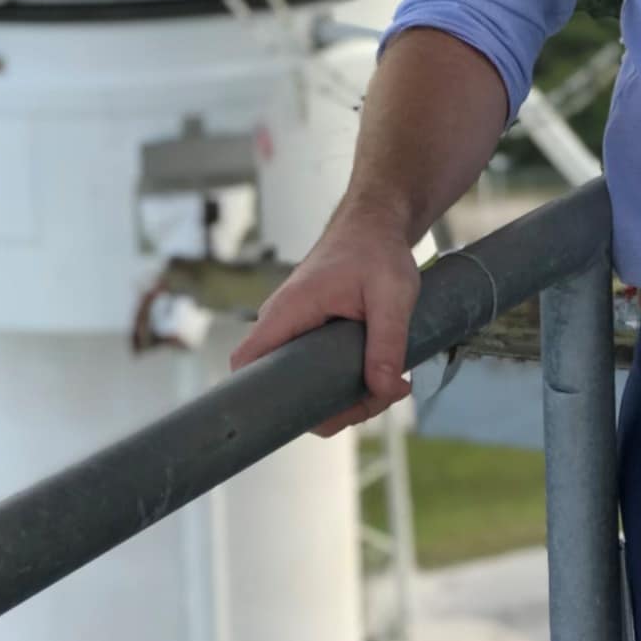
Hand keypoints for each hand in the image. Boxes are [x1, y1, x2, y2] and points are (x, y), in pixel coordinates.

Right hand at [226, 212, 421, 439]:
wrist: (377, 225)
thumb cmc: (377, 250)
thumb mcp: (392, 294)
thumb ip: (388, 342)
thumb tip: (382, 389)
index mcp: (288, 311)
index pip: (246, 362)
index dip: (256, 398)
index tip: (305, 415)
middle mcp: (284, 324)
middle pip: (286, 389)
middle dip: (335, 408)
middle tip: (380, 396)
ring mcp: (297, 331)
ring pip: (309, 386)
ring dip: (350, 398)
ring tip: (394, 383)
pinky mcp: (314, 336)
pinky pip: (321, 373)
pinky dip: (351, 383)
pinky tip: (385, 375)